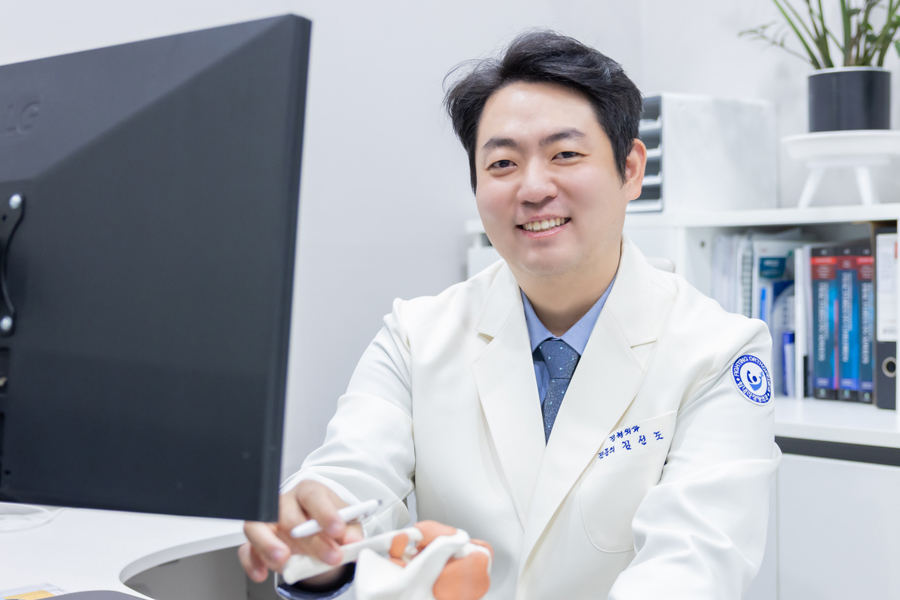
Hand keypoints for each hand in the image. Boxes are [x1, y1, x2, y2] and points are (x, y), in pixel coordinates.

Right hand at [239, 480, 363, 584]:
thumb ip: (350, 531)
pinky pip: (247, 549)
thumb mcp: (346, 522)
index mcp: (309, 492)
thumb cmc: (328, 521)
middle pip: (290, 517)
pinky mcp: (256, 540)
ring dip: (270, 545)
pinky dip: (253, 562)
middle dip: (312, 541)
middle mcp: (285, 503)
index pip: (313, 496)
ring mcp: (267, 521)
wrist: (316, 529)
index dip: (325, 513)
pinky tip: (263, 573)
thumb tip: (354, 542)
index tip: (337, 530)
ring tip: (285, 560)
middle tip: (330, 557)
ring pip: (258, 528)